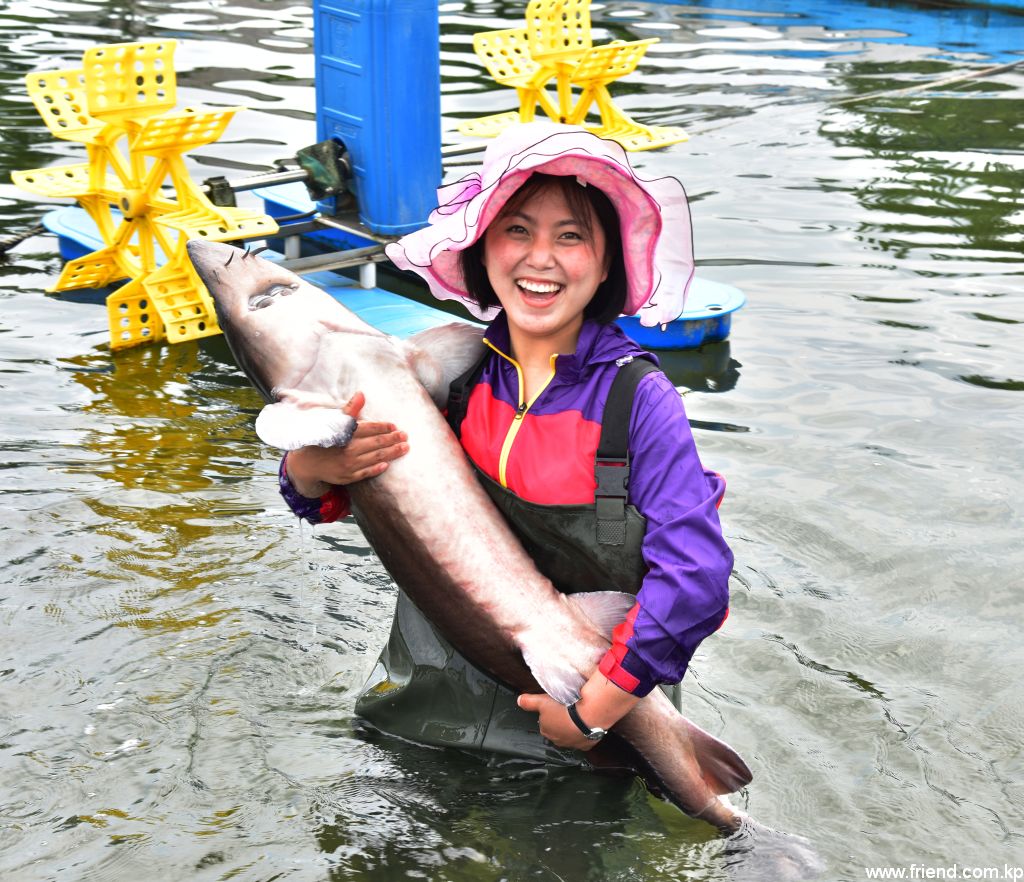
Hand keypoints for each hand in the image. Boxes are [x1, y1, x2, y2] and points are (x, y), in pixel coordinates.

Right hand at [285, 391, 407, 496]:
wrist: (307, 464)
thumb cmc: (323, 440)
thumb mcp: (334, 423)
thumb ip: (350, 410)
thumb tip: (361, 394)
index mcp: (345, 434)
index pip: (368, 428)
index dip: (383, 427)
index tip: (394, 426)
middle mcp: (348, 449)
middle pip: (376, 443)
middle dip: (392, 439)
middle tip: (405, 436)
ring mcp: (348, 464)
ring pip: (375, 457)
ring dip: (391, 452)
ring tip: (404, 448)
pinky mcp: (348, 477)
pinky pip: (366, 473)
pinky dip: (377, 468)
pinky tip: (387, 464)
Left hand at [517, 674, 641, 750]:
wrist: (586, 718)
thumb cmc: (563, 709)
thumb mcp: (542, 701)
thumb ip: (529, 702)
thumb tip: (519, 701)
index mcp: (546, 731)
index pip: (545, 723)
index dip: (550, 715)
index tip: (555, 707)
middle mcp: (557, 741)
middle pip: (557, 731)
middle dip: (561, 723)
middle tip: (566, 711)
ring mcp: (572, 744)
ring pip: (570, 736)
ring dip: (573, 728)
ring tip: (578, 716)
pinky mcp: (586, 745)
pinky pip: (584, 739)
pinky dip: (585, 733)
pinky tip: (587, 724)